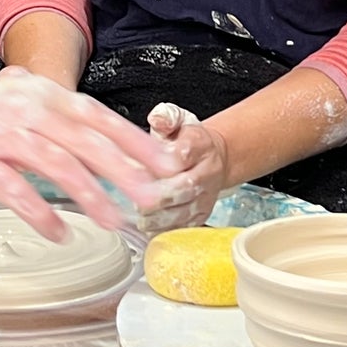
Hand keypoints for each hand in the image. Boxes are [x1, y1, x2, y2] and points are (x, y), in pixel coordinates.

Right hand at [0, 68, 184, 239]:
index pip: (98, 116)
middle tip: (155, 198)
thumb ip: (48, 109)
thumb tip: (86, 125)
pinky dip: (38, 212)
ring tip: (114, 221)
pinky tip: (58, 232)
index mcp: (41, 94)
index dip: (135, 140)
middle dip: (125, 170)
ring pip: (56, 164)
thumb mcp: (10, 98)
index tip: (167, 163)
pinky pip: (13, 189)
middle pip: (86, 141)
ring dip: (89, 195)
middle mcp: (26, 109)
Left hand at [136, 104, 232, 232]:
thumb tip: (157, 119)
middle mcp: (207, 172)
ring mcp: (206, 196)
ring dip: (157, 216)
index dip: (161, 163)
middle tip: (134, 197)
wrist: (212, 159)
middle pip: (183, 187)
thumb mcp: (177, 120)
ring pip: (182, 211)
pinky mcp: (201, 215)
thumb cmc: (186, 141)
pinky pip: (182, 227)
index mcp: (200, 145)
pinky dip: (162, 228)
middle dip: (157, 195)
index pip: (182, 154)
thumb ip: (165, 117)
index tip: (140, 166)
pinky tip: (146, 225)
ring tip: (137, 214)